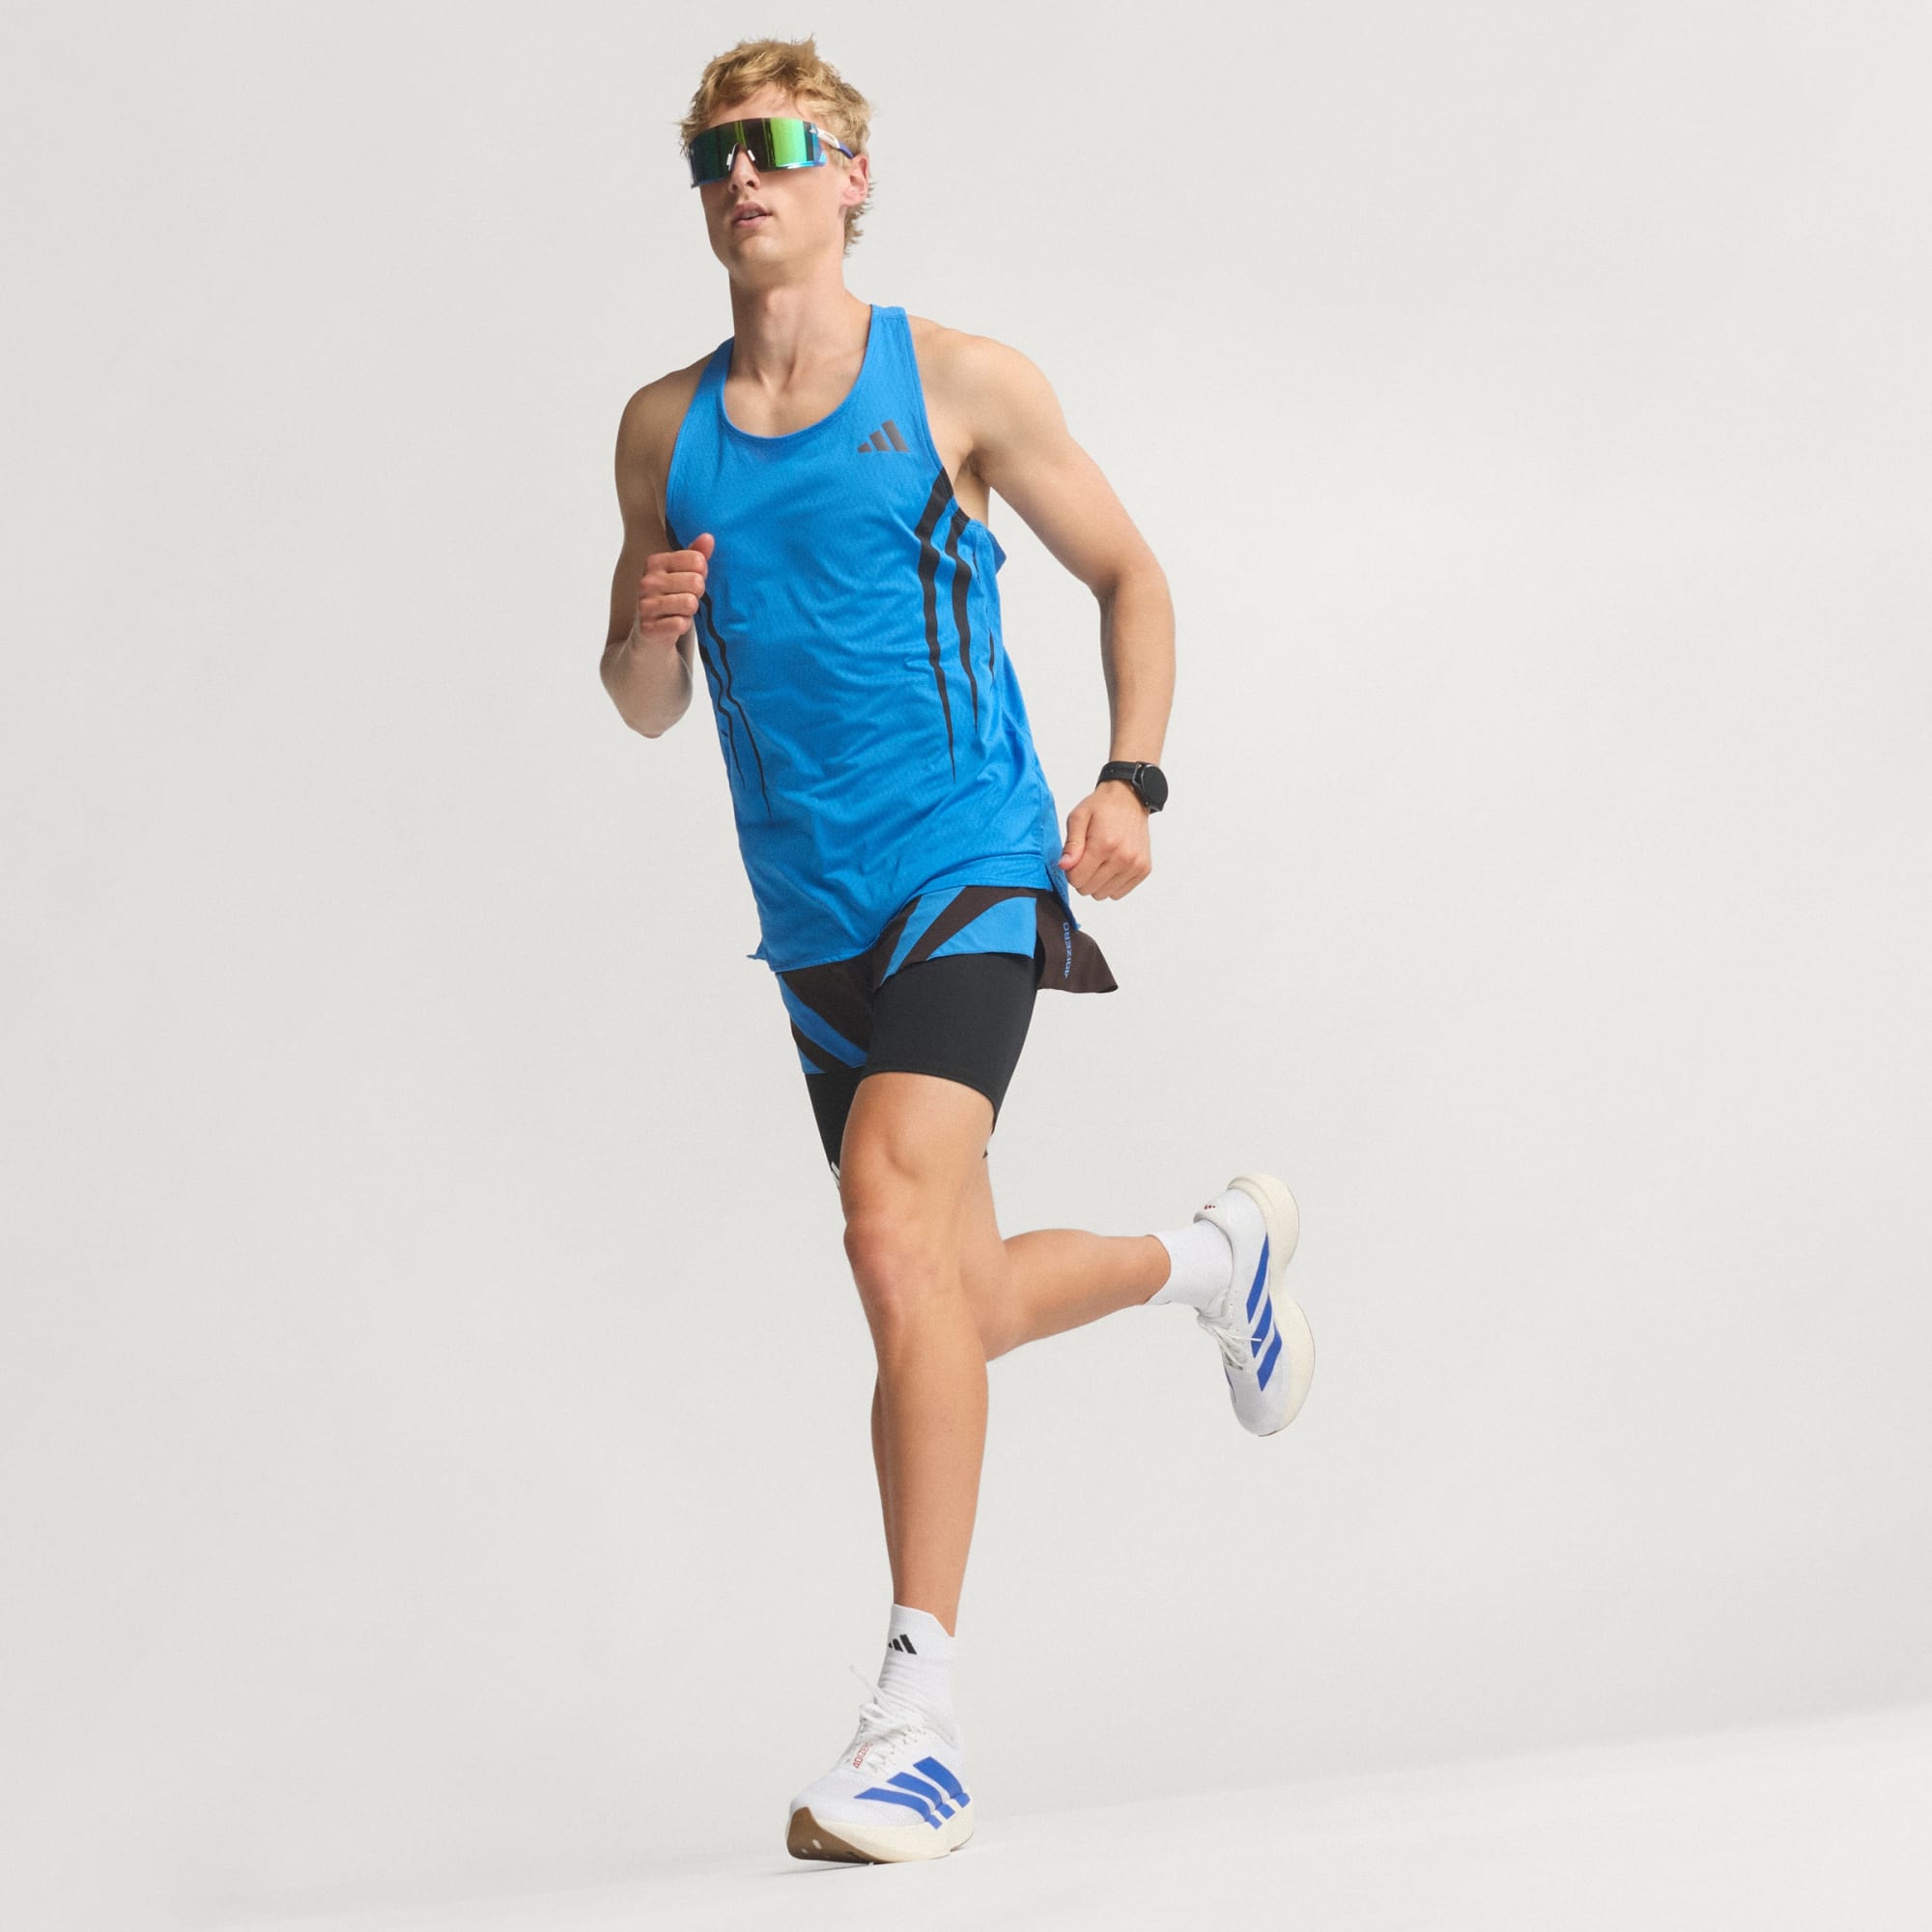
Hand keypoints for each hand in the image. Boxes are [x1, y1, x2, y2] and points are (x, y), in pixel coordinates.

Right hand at [635, 531, 713, 649]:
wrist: (650, 636)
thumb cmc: (671, 599)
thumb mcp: (682, 574)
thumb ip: (695, 555)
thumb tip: (709, 538)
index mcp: (655, 562)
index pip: (697, 560)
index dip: (702, 574)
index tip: (692, 582)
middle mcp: (647, 581)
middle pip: (696, 582)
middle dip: (698, 594)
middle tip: (687, 599)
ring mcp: (645, 604)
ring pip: (690, 603)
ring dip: (691, 612)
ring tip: (680, 612)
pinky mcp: (648, 627)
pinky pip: (681, 624)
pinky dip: (683, 626)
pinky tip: (674, 625)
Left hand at [1057, 782, 1151, 899]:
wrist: (1130, 799)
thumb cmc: (1102, 807)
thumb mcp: (1078, 818)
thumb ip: (1071, 844)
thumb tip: (1064, 866)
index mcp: (1104, 844)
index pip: (1077, 879)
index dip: (1070, 871)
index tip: (1075, 859)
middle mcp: (1123, 857)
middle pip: (1089, 889)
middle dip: (1083, 877)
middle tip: (1087, 859)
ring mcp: (1135, 865)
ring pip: (1103, 894)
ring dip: (1097, 882)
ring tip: (1101, 861)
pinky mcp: (1143, 870)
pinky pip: (1119, 893)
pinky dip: (1112, 883)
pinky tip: (1112, 866)